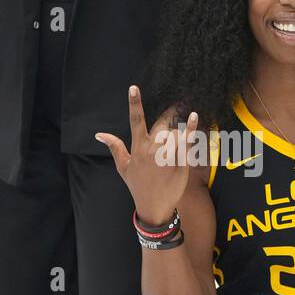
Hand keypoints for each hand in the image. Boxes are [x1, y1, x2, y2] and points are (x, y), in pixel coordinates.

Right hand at [95, 85, 197, 224]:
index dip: (134, 104)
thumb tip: (99, 134)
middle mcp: (152, 151)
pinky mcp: (180, 164)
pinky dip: (191, 129)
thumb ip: (115, 147)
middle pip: (162, 124)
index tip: (134, 88)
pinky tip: (194, 117)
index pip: (135, 121)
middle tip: (178, 103)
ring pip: (175, 133)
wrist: (154, 207)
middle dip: (171, 112)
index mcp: (138, 149)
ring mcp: (167, 157)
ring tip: (184, 123)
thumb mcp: (123, 167)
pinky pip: (187, 143)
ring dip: (180, 126)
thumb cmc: (137, 186)